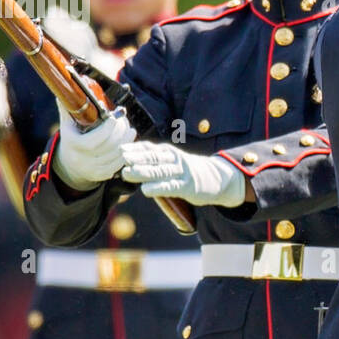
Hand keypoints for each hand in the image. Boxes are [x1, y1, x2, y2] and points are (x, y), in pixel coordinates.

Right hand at [53, 105, 135, 189]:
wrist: (68, 164)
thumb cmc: (71, 138)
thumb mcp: (67, 124)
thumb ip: (68, 108)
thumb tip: (65, 88)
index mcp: (73, 144)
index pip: (94, 139)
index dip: (108, 129)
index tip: (115, 117)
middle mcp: (82, 159)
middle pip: (108, 147)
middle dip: (121, 133)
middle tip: (126, 123)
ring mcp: (91, 169)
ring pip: (115, 156)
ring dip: (126, 142)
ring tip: (131, 131)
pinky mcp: (100, 175)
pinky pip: (118, 165)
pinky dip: (125, 154)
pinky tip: (128, 144)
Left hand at [120, 142, 245, 206]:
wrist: (218, 177)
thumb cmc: (188, 171)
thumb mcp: (172, 161)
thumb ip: (153, 162)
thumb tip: (126, 163)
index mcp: (168, 152)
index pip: (149, 148)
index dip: (134, 149)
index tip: (119, 149)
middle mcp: (174, 159)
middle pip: (153, 157)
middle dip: (136, 158)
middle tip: (121, 158)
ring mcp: (182, 172)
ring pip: (160, 171)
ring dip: (143, 172)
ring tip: (127, 173)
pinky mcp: (188, 186)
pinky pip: (171, 186)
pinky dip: (158, 188)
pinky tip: (146, 190)